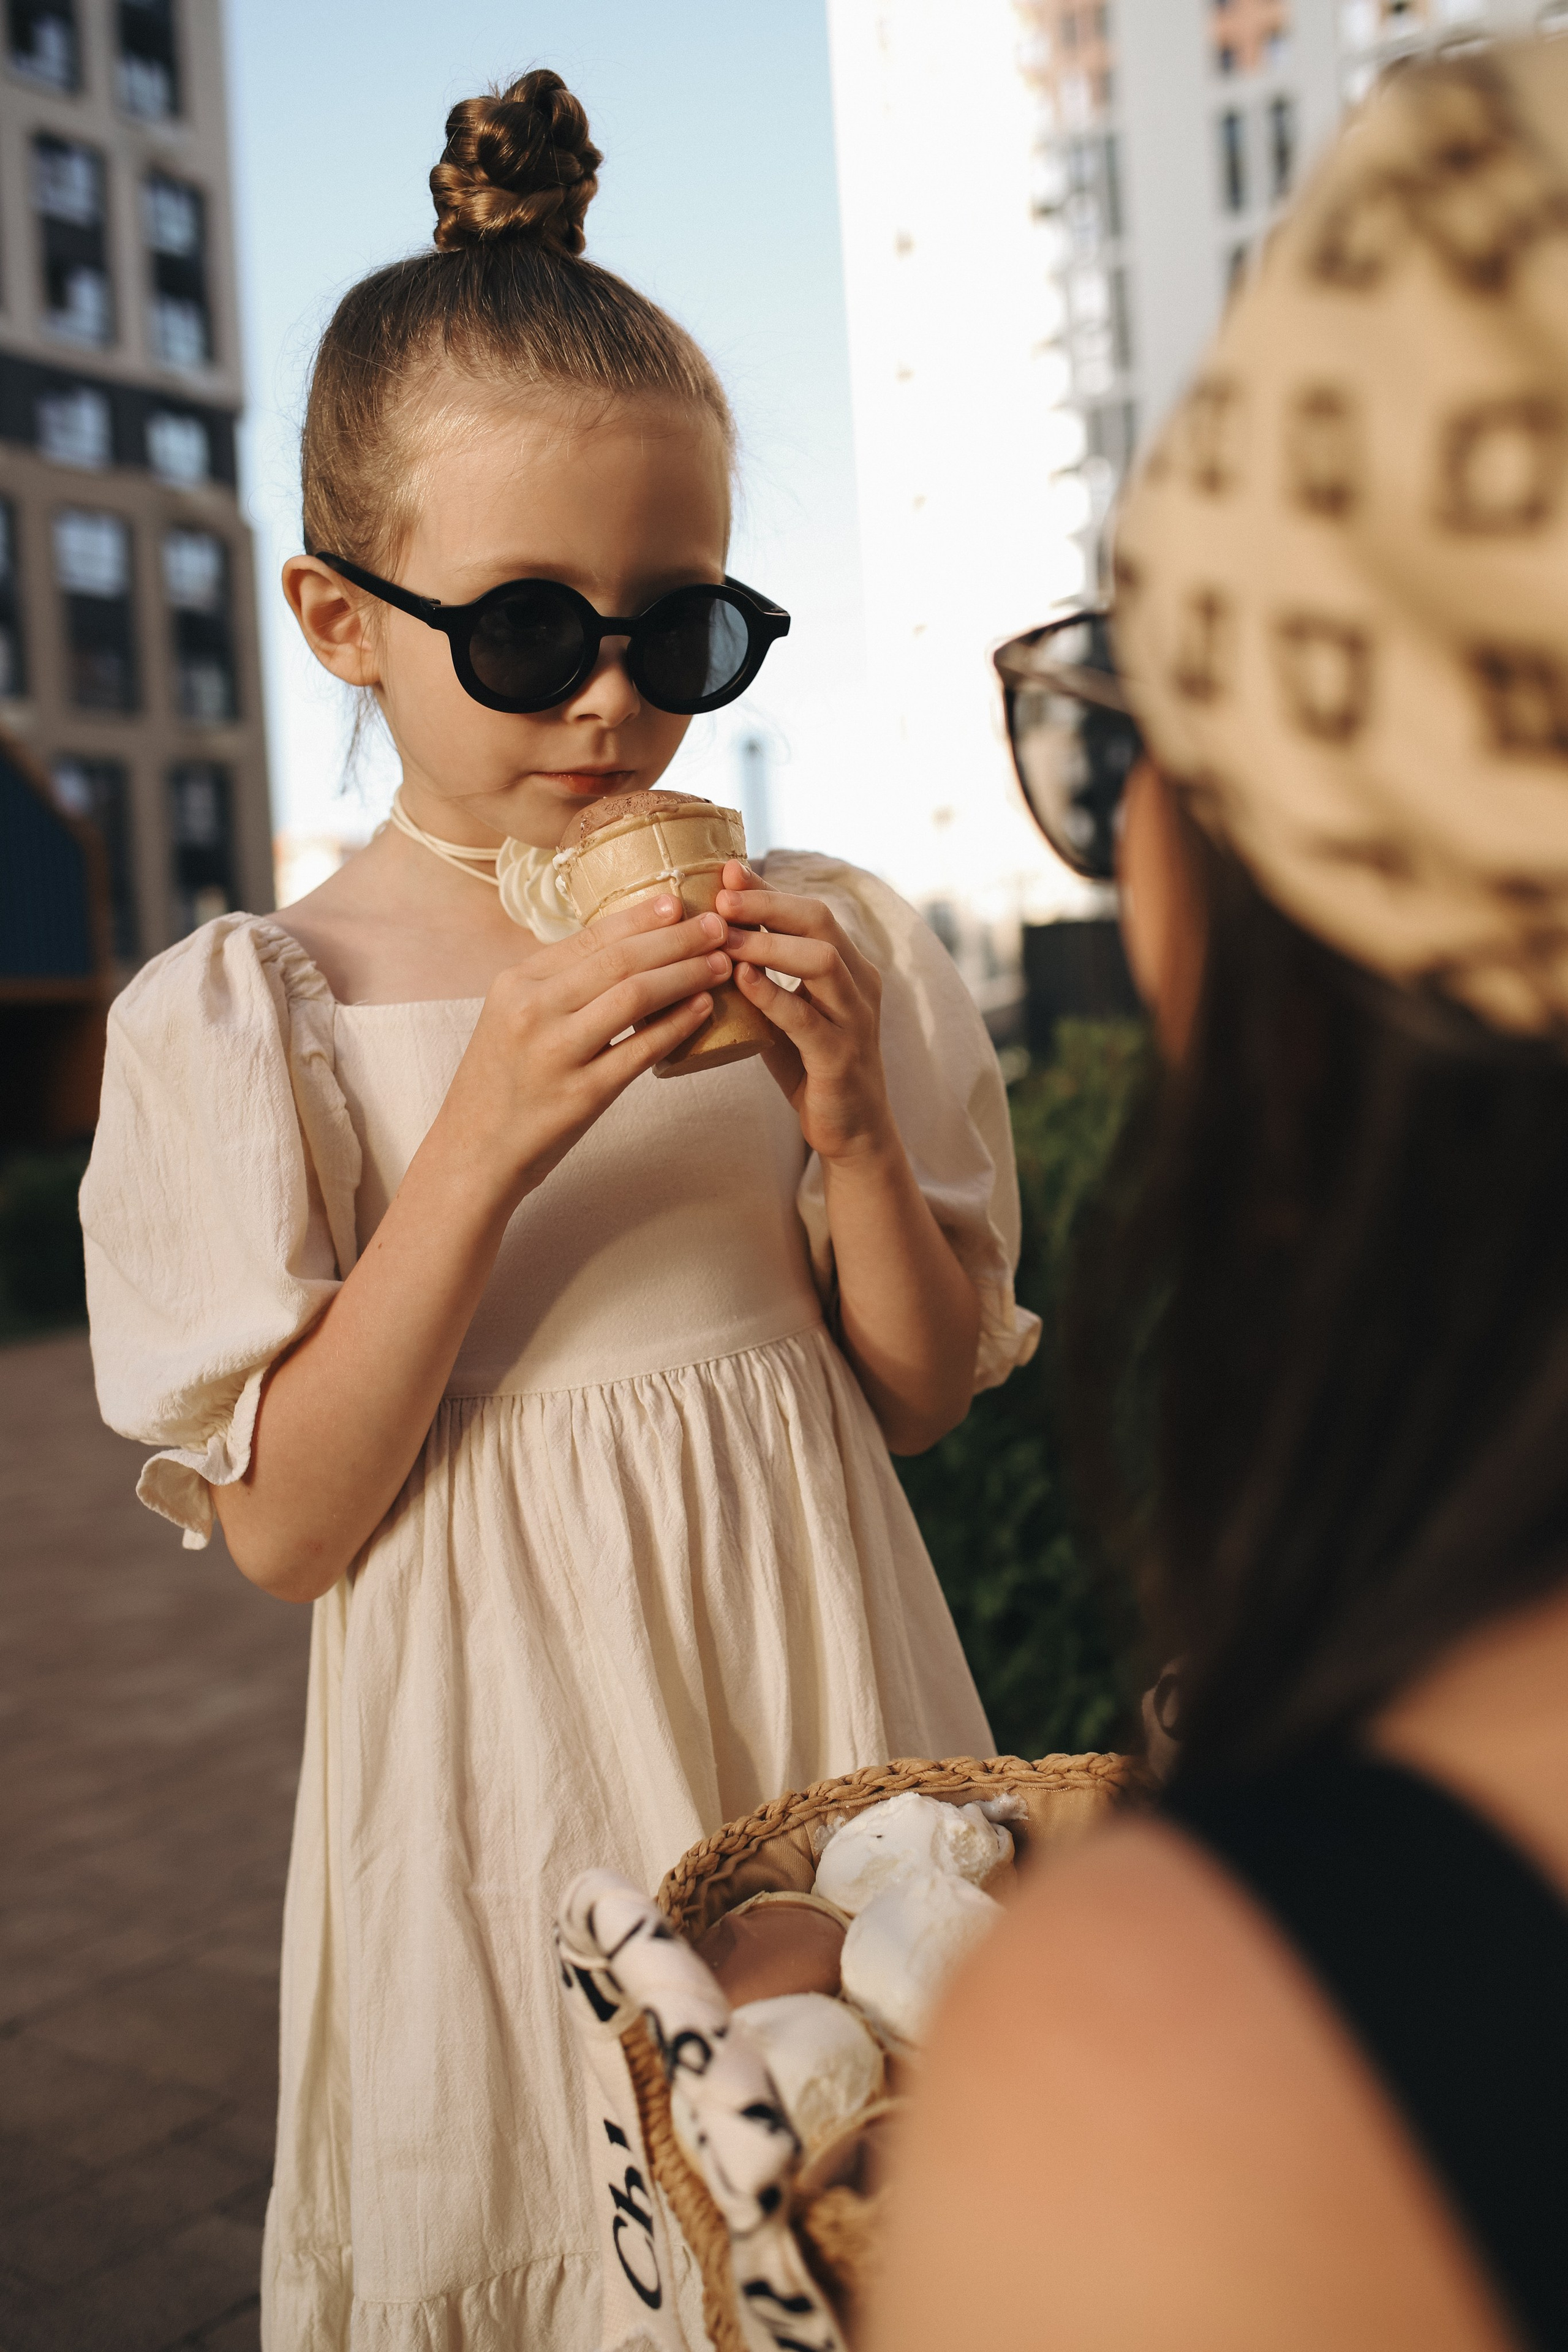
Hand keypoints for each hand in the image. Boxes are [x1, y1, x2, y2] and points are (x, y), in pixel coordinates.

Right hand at [436, 893, 730, 1209]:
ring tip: (719, 963)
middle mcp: (533, 1010)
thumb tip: (620, 948)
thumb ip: (555, 985)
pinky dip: (677, 1024)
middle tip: (715, 926)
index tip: (678, 903)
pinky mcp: (583, 1094)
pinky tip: (703, 1008)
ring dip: (685, 974)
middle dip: (675, 939)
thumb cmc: (501, 1083)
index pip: (590, 937)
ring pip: (635, 995)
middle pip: (619, 959)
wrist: (474, 1151)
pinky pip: (642, 1049)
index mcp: (516, 983)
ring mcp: (558, 1052)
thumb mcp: (509, 1018)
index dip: (640, 917)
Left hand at [715, 862, 893, 1163]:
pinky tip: (741, 981)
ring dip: (769, 944)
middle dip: (768, 904)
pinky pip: (808, 1019)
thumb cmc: (810, 1064)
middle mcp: (858, 983)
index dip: (767, 890)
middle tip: (720, 898)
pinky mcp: (842, 1058)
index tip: (727, 871)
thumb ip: (760, 976)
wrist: (851, 1130)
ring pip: (821, 961)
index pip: (808, 911)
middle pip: (820, 922)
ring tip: (723, 937)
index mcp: (847, 965)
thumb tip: (705, 936)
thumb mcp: (784, 1011)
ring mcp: (855, 1020)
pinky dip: (773, 995)